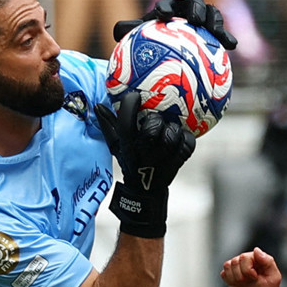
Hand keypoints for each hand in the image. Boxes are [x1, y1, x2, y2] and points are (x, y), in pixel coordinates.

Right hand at [95, 92, 195, 237]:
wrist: (145, 191)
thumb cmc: (130, 162)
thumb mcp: (116, 146)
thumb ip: (108, 125)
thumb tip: (98, 105)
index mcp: (127, 146)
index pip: (125, 122)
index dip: (131, 104)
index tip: (135, 96)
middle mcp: (144, 153)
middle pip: (152, 127)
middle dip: (155, 120)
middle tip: (157, 119)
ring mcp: (162, 159)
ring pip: (172, 134)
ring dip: (173, 129)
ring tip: (170, 129)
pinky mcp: (178, 162)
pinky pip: (187, 143)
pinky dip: (186, 138)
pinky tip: (181, 137)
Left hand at [113, 0, 237, 49]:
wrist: (173, 49)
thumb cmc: (155, 42)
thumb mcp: (141, 39)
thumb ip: (131, 32)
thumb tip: (117, 31)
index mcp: (169, 10)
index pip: (168, 5)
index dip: (166, 7)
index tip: (162, 14)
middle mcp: (187, 11)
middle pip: (193, 4)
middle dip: (194, 9)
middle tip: (193, 19)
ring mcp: (203, 21)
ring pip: (212, 14)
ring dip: (214, 20)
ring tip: (215, 30)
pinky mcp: (215, 32)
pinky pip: (222, 33)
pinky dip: (228, 37)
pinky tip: (232, 46)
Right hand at [221, 247, 281, 286]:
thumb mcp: (274, 277)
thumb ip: (268, 261)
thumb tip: (256, 249)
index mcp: (257, 257)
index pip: (244, 257)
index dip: (247, 270)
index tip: (255, 278)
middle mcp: (246, 259)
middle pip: (234, 261)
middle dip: (241, 275)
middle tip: (249, 282)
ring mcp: (238, 266)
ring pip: (227, 265)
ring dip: (235, 278)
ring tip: (244, 283)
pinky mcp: (230, 274)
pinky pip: (223, 273)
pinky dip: (229, 281)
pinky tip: (238, 285)